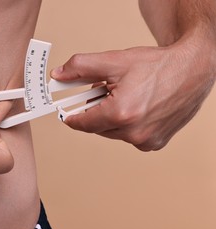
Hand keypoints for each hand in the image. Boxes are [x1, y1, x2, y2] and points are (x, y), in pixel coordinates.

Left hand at [51, 39, 214, 150]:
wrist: (193, 69)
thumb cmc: (158, 66)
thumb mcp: (114, 61)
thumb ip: (81, 67)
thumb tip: (58, 74)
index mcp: (121, 114)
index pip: (83, 123)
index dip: (71, 116)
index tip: (65, 114)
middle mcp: (134, 132)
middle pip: (97, 127)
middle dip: (96, 111)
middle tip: (103, 92)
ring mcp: (146, 141)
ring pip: (113, 133)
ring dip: (111, 118)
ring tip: (124, 96)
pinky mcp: (155, 143)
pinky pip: (129, 136)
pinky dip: (127, 124)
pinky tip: (137, 107)